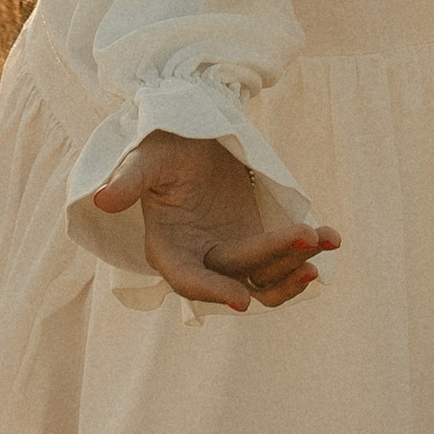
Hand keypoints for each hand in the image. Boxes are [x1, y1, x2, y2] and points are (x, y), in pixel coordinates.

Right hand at [89, 128, 340, 311]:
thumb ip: (129, 181)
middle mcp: (200, 259)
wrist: (193, 132)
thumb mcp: (145, 157)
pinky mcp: (256, 243)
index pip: (187, 279)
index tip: (242, 300)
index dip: (211, 292)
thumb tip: (100, 199)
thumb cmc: (163, 143)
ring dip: (296, 266)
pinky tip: (332, 236)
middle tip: (306, 236)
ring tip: (323, 239)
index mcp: (167, 248)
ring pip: (266, 278)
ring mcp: (231, 255)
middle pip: (238, 274)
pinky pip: (284, 262)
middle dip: (273, 259)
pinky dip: (307, 253)